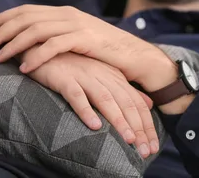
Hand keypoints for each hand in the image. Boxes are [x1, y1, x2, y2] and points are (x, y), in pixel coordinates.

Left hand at [0, 5, 175, 90]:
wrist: (134, 55)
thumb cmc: (105, 52)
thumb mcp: (78, 39)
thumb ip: (58, 36)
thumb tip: (31, 43)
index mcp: (65, 12)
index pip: (25, 10)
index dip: (1, 19)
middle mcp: (68, 14)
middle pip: (25, 18)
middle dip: (0, 31)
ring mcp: (77, 24)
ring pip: (35, 30)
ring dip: (12, 44)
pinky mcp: (85, 38)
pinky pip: (54, 45)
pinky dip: (36, 55)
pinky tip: (25, 67)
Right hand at [26, 49, 158, 157]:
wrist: (45, 48)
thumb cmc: (75, 66)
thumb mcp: (105, 76)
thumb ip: (126, 90)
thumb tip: (149, 105)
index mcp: (115, 77)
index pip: (137, 103)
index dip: (146, 125)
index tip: (152, 147)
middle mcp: (104, 77)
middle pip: (126, 104)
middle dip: (138, 129)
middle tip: (145, 151)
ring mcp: (85, 77)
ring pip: (106, 100)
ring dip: (119, 121)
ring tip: (129, 140)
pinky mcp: (65, 79)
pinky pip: (77, 96)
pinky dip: (86, 110)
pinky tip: (95, 125)